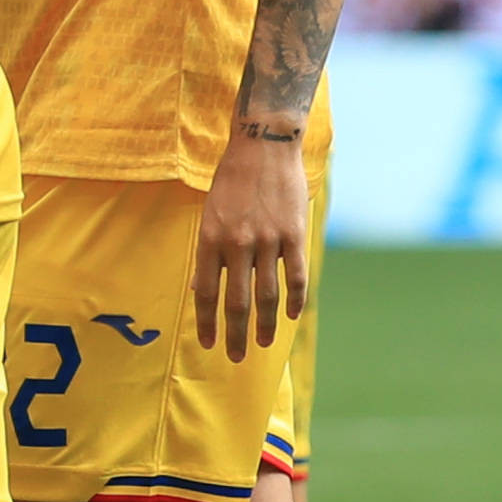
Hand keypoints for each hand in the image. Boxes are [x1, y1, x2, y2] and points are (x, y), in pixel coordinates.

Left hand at [191, 125, 309, 360]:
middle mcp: (237, 243)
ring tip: (262, 343)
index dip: (206, 322)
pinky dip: (294, 301)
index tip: (207, 343)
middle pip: (236, 303)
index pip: (205, 292)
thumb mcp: (210, 212)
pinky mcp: (293, 234)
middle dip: (235, 334)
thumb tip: (205, 289)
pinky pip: (295, 276)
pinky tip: (291, 316)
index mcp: (210, 238)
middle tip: (235, 356)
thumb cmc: (232, 179)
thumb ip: (210, 249)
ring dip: (264, 325)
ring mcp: (267, 240)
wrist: (264, 144)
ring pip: (267, 296)